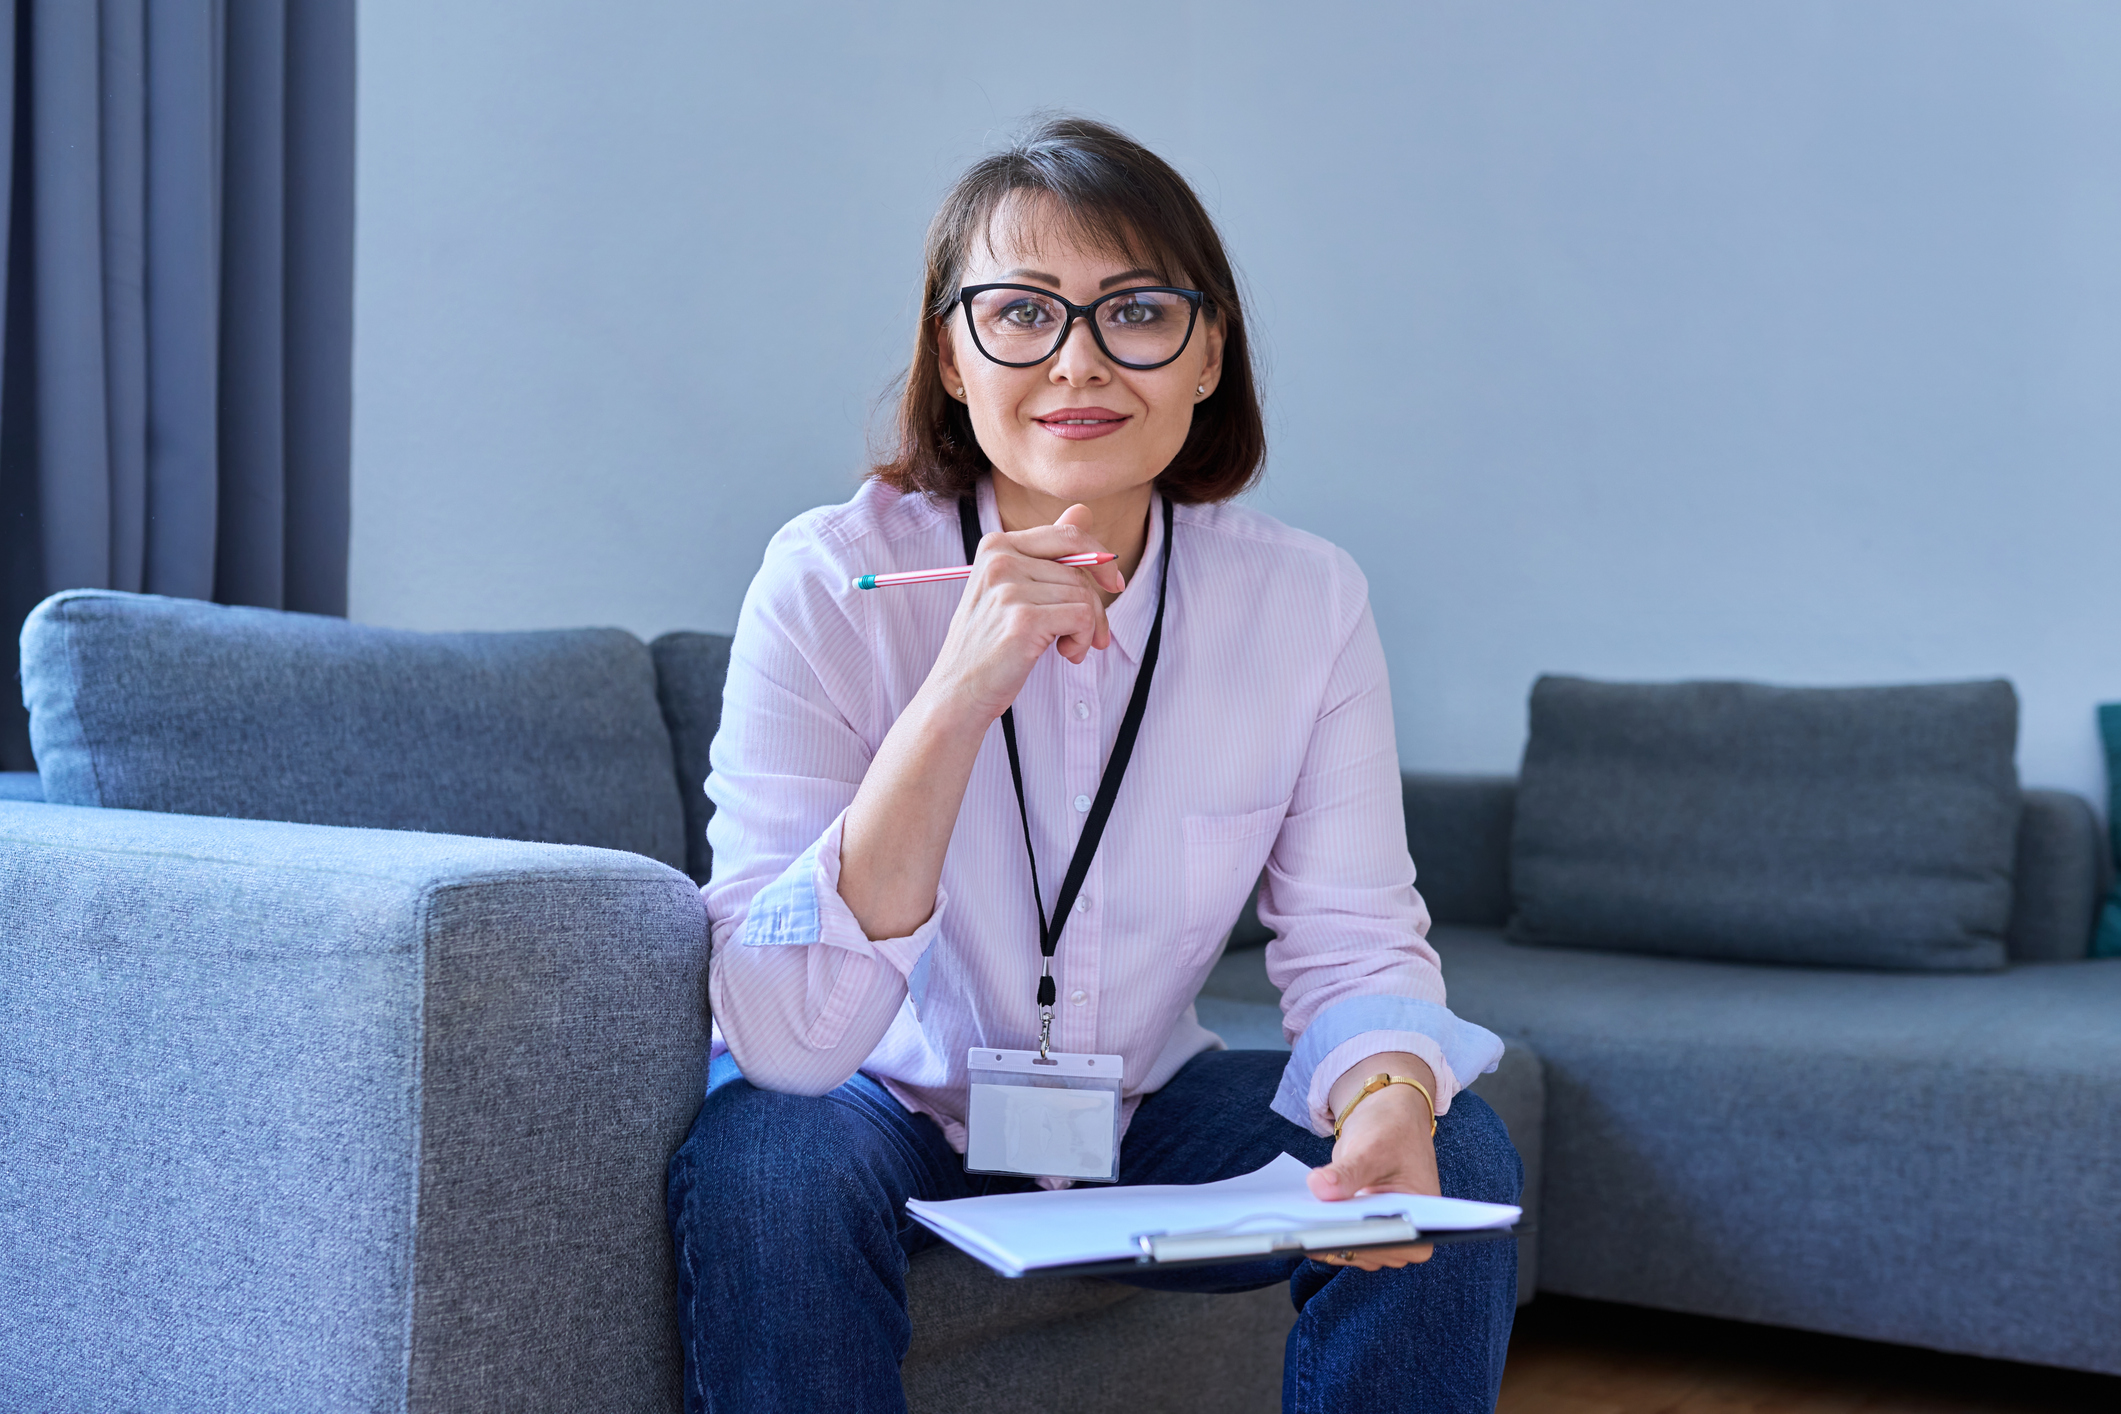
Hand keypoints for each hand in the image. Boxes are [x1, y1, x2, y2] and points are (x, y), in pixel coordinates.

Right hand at [925, 503, 1128, 726]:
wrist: (959, 692)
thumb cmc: (989, 645)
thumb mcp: (1013, 591)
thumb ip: (1047, 552)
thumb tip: (1083, 509)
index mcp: (995, 545)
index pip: (1067, 534)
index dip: (1099, 558)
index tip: (1112, 585)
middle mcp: (1000, 559)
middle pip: (1079, 569)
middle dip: (1095, 604)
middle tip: (1093, 636)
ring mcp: (1009, 588)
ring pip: (1084, 595)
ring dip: (1088, 629)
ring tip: (1069, 649)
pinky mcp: (1022, 619)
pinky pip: (1082, 617)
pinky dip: (1084, 639)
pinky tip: (1066, 653)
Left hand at [1306, 1060, 1439, 1270]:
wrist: (1386, 1118)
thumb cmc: (1391, 1130)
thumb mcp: (1371, 1147)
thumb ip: (1347, 1172)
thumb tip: (1318, 1188)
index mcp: (1424, 1217)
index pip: (1399, 1242)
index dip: (1369, 1244)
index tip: (1336, 1238)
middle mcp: (1405, 1233)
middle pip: (1370, 1251)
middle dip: (1339, 1242)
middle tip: (1303, 1236)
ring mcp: (1379, 1232)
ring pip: (1349, 1248)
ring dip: (1323, 1240)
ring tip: (1293, 1231)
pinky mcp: (1357, 1226)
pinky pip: (1337, 1237)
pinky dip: (1318, 1230)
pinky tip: (1294, 1221)